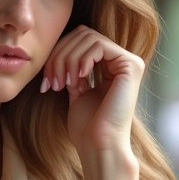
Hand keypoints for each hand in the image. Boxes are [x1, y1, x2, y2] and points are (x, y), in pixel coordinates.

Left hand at [40, 25, 143, 157]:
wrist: (98, 144)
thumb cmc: (86, 125)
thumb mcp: (74, 88)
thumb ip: (71, 66)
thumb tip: (58, 48)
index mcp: (110, 65)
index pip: (79, 40)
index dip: (58, 54)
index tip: (47, 81)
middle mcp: (122, 61)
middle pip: (83, 34)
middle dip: (60, 55)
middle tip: (53, 81)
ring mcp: (129, 62)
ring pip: (88, 37)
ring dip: (68, 59)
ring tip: (63, 83)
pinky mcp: (131, 65)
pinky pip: (99, 45)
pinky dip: (82, 59)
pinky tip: (78, 79)